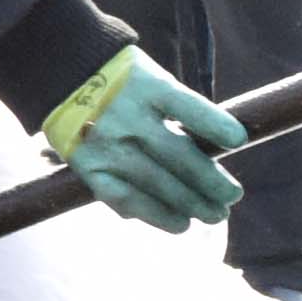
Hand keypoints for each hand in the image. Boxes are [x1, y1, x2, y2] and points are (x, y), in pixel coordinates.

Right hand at [40, 50, 252, 234]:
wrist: (62, 77)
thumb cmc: (125, 83)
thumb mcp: (153, 79)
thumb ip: (181, 111)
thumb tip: (224, 150)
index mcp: (146, 86)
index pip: (186, 106)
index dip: (214, 125)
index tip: (239, 140)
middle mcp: (124, 117)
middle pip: (176, 154)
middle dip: (210, 181)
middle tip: (232, 196)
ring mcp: (104, 145)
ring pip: (153, 183)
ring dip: (188, 204)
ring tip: (214, 215)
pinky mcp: (87, 166)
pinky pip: (121, 198)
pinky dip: (151, 213)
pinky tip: (177, 223)